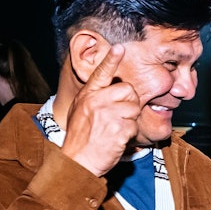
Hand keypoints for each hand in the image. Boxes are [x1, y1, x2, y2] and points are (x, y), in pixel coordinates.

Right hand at [59, 44, 140, 175]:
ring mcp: (107, 114)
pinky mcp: (117, 129)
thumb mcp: (81, 111)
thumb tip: (114, 88)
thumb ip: (95, 97)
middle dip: (129, 103)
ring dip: (129, 120)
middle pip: (128, 90)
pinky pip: (134, 126)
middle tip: (117, 117)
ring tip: (113, 130)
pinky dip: (128, 134)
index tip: (119, 47)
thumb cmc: (80, 137)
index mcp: (88, 95)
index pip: (101, 73)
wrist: (76, 161)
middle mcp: (96, 101)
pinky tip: (115, 139)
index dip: (111, 60)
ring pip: (134, 108)